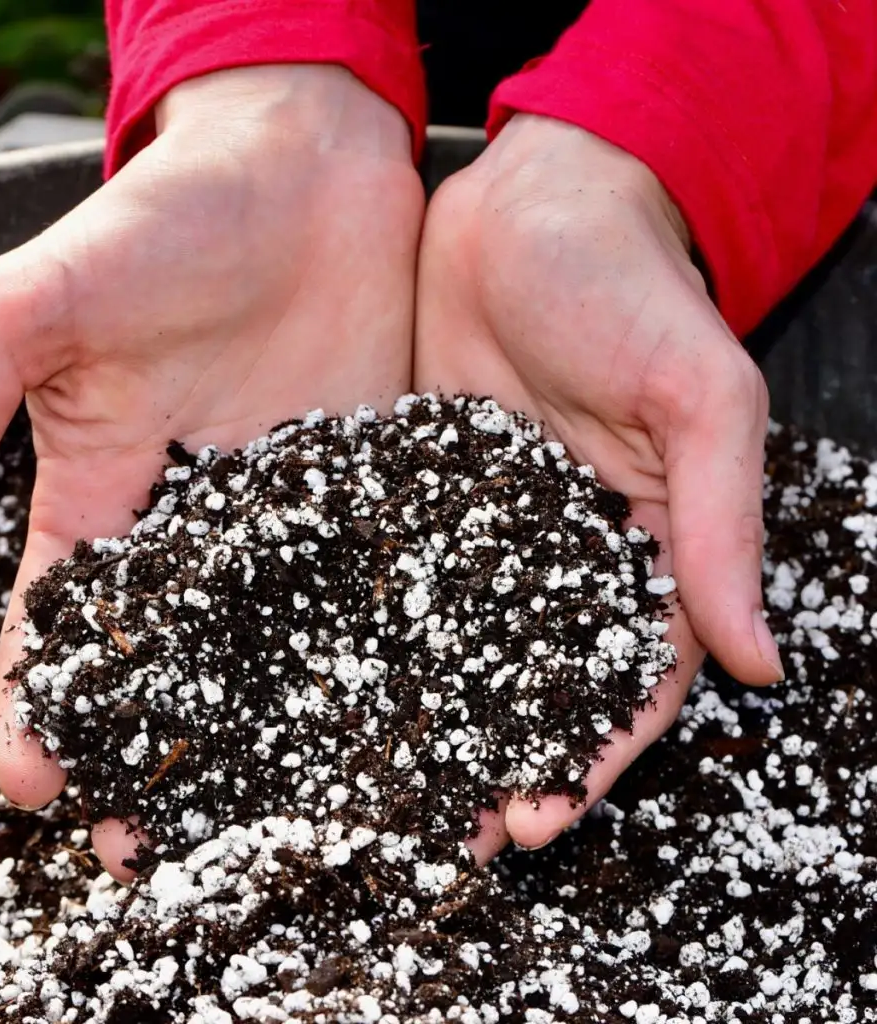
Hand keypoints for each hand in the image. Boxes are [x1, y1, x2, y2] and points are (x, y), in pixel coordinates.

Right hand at [0, 65, 423, 878]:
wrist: (296, 173)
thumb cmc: (160, 224)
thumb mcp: (37, 311)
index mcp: (108, 493)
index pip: (68, 622)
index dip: (44, 705)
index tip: (33, 788)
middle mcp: (201, 524)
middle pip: (177, 658)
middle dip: (164, 747)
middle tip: (160, 848)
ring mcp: (291, 514)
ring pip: (279, 637)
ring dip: (275, 723)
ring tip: (284, 813)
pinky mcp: (370, 489)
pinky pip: (370, 575)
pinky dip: (377, 640)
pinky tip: (390, 708)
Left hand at [415, 114, 782, 862]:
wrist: (527, 206)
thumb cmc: (629, 286)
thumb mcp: (697, 396)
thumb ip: (719, 523)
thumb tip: (762, 658)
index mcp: (639, 544)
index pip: (627, 674)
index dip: (593, 750)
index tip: (544, 815)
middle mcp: (555, 553)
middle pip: (531, 679)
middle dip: (496, 757)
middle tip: (447, 836)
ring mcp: (478, 527)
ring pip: (453, 641)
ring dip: (424, 716)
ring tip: (376, 790)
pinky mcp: (413, 490)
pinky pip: (391, 570)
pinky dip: (365, 627)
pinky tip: (324, 677)